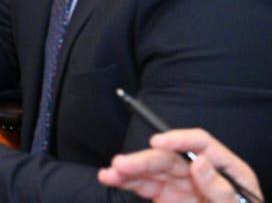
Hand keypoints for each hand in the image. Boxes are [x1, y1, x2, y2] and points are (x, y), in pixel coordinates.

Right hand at [100, 129, 260, 202]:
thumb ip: (221, 190)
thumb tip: (201, 162)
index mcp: (226, 170)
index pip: (202, 144)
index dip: (179, 139)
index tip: (157, 142)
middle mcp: (200, 172)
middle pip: (169, 157)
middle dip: (143, 160)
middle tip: (122, 164)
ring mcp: (182, 185)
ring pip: (152, 170)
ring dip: (129, 170)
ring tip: (110, 174)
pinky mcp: (167, 196)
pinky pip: (144, 186)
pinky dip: (127, 182)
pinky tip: (111, 179)